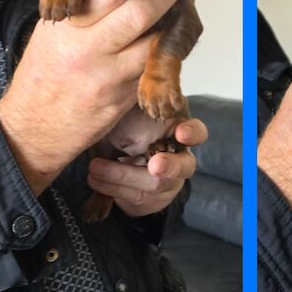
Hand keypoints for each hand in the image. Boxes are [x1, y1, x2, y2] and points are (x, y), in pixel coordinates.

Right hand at [0, 0, 189, 194]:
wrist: (33, 128)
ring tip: (182, 3)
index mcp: (68, 24)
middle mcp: (88, 47)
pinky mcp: (124, 96)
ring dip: (173, 21)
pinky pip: (152, 68)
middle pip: (138, 11)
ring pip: (154, 40)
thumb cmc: (45, 75)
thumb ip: (83, 8)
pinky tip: (171, 39)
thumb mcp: (54, 33)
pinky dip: (165, 52)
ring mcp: (108, 74)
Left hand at [86, 118, 207, 217]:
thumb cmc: (127, 134)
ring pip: (154, 184)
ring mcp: (169, 182)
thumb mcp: (131, 119)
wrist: (119, 169)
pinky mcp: (153, 200)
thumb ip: (133, 109)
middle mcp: (179, 159)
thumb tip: (119, 91)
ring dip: (122, 175)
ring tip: (95, 167)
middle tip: (154, 165)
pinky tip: (94, 178)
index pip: (197, 132)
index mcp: (178, 134)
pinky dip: (111, 187)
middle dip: (169, 166)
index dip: (192, 133)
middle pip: (184, 166)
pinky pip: (136, 197)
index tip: (181, 133)